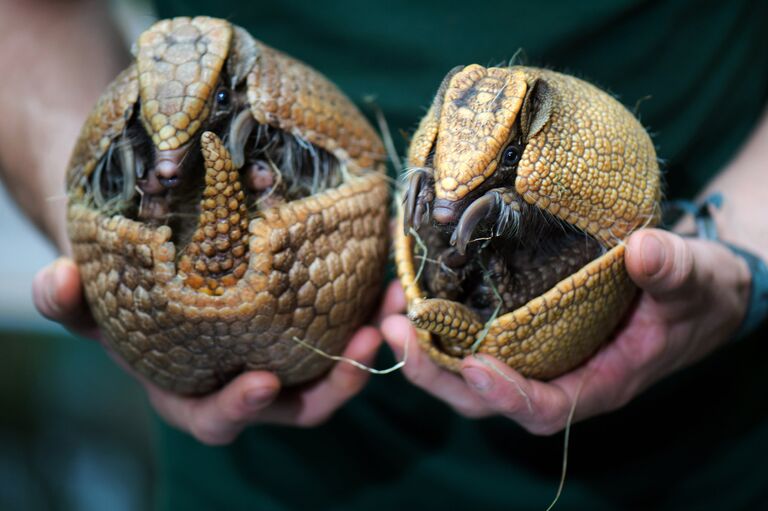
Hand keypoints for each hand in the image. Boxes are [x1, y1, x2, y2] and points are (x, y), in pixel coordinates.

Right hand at [33, 257, 400, 444]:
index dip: (240, 409)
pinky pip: (346, 329)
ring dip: (369, 344)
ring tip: (392, 303)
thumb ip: (70, 301)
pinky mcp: (310, 328)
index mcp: (196, 393)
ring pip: (335, 368)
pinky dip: (369, 309)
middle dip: (336, 382)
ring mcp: (285, 358)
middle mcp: (248, 384)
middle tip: (366, 343)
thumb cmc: (128, 293)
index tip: (263, 384)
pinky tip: (385, 275)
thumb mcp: (94, 299)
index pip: (219, 418)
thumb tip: (54, 278)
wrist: (165, 263)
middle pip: (300, 405)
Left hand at [381, 228, 750, 434]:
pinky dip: (436, 316)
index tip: (474, 368)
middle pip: (483, 395)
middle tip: (397, 330)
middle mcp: (554, 375)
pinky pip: (469, 333)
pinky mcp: (518, 326)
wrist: (688, 286)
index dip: (507, 396)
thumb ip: (675, 272)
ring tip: (387, 306)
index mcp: (596, 382)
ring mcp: (531, 353)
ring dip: (423, 344)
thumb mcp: (696, 281)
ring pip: (464, 367)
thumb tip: (646, 251)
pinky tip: (408, 283)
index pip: (544, 409)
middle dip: (436, 372)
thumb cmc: (696, 294)